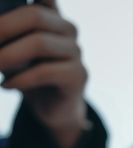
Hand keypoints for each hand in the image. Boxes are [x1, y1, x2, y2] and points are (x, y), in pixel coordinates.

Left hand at [0, 1, 88, 147]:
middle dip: (3, 28)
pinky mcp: (79, 75)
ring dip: (8, 55)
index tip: (7, 4)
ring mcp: (75, 51)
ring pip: (40, 43)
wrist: (52, 107)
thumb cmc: (26, 70)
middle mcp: (67, 28)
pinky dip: (21, 79)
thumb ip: (6, 31)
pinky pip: (46, 71)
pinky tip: (7, 85)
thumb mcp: (10, 45)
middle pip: (35, 16)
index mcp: (50, 14)